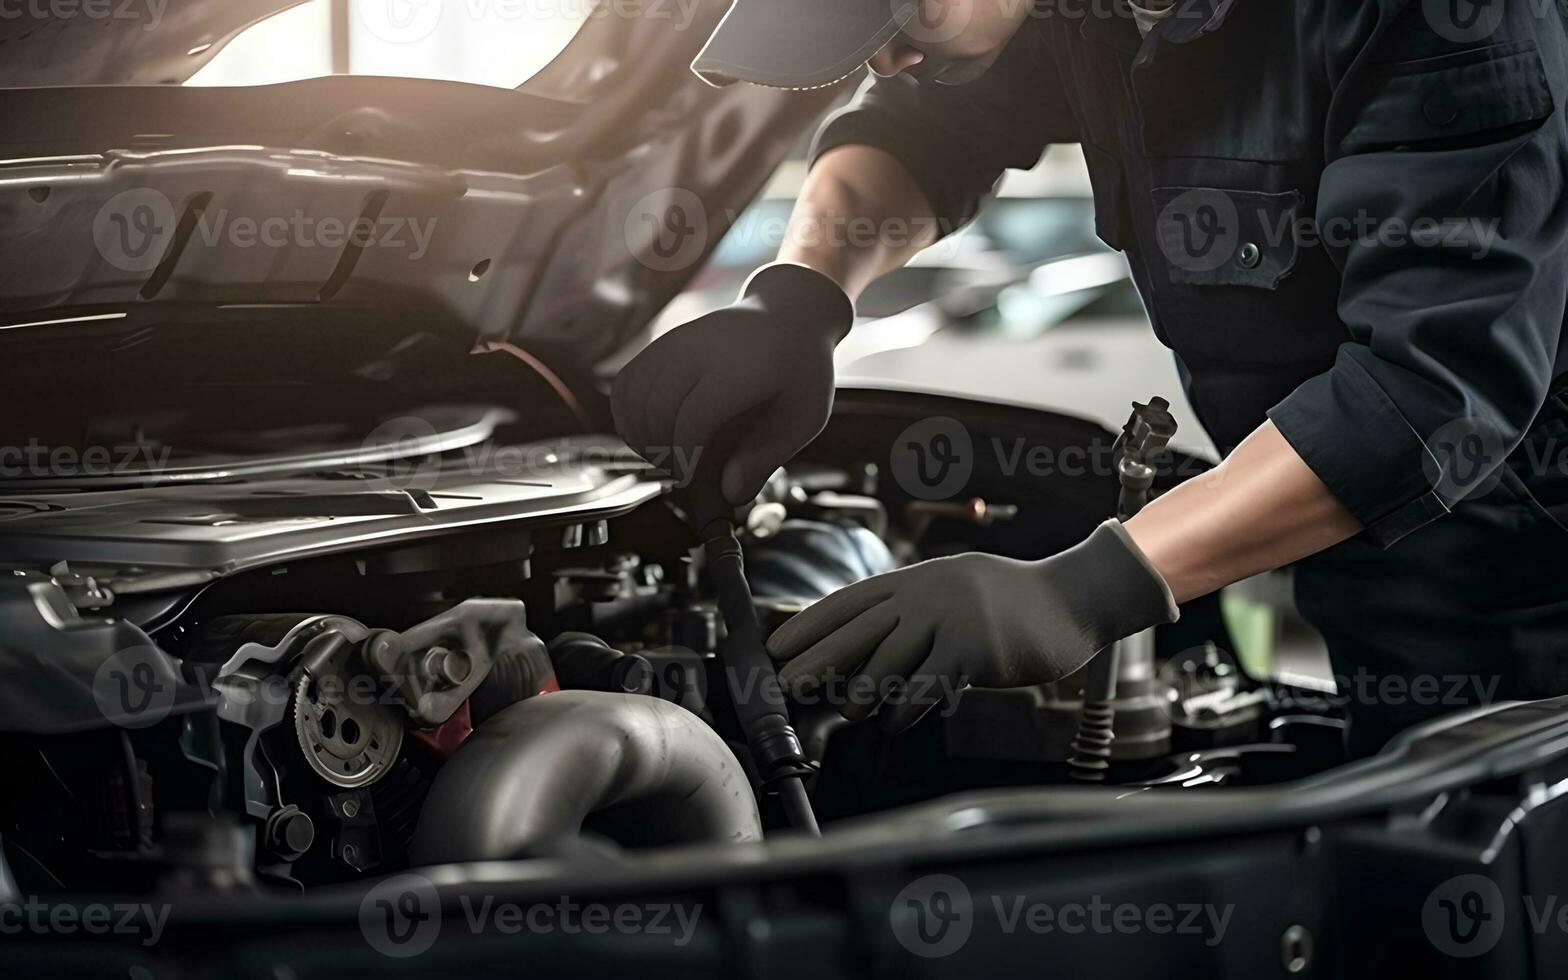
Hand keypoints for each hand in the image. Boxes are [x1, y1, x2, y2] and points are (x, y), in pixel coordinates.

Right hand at [612, 263, 852, 505]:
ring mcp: (676, 342)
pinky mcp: (661, 344)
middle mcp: (701, 349)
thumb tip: (730, 495)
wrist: (788, 316)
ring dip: (641, 437)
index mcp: (742, 368)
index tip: (691, 479)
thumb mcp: (804, 418)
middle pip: (658, 410)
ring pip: (634, 397)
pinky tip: (650, 434)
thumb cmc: (799, 372)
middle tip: (683, 474)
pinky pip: (625, 384)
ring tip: (668, 456)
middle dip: (664, 452)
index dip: (685, 456)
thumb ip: (767, 456)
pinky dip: (628, 416)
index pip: (694, 417)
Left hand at [766, 521, 1179, 731]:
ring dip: (862, 690)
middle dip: (817, 657)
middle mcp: (927, 592)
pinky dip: (908, 707)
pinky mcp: (976, 647)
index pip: (850, 600)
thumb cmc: (1009, 604)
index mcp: (917, 579)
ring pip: (890, 659)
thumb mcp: (953, 596)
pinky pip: (930, 683)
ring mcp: (951, 618)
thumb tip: (862, 658)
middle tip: (786, 682)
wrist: (1072, 599)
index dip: (810, 623)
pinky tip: (896, 720)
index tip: (777, 644)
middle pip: (858, 629)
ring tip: (847, 711)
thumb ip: (912, 618)